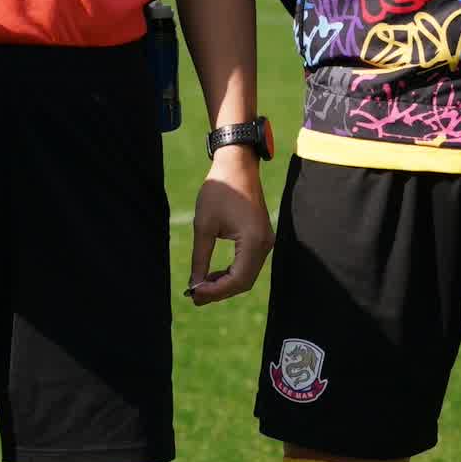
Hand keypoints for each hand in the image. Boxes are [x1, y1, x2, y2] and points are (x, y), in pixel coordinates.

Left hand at [185, 155, 270, 306]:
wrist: (237, 165)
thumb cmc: (219, 190)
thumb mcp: (203, 225)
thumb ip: (200, 258)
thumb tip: (195, 285)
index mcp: (253, 241)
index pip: (238, 279)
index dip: (216, 291)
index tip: (194, 294)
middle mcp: (265, 244)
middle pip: (244, 282)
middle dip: (219, 291)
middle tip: (194, 296)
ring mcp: (266, 242)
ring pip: (247, 275)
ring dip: (225, 283)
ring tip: (200, 286)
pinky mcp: (261, 239)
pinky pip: (248, 264)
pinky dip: (232, 272)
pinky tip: (212, 274)